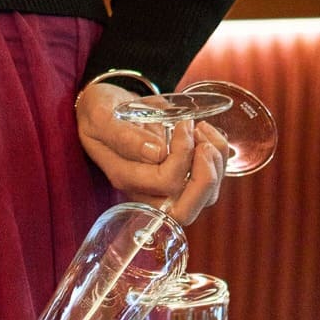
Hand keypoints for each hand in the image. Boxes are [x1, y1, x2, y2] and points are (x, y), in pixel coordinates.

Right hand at [75, 81, 229, 225]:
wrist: (106, 109)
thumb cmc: (100, 112)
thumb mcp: (101, 117)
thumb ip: (123, 136)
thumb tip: (156, 152)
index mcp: (126, 178)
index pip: (164, 184)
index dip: (182, 156)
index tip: (181, 126)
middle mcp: (146, 191)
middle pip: (185, 210)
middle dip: (206, 176)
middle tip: (202, 140)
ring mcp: (165, 188)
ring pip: (205, 197)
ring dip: (216, 163)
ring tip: (203, 131)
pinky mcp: (180, 178)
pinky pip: (210, 183)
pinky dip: (219, 156)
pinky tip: (206, 134)